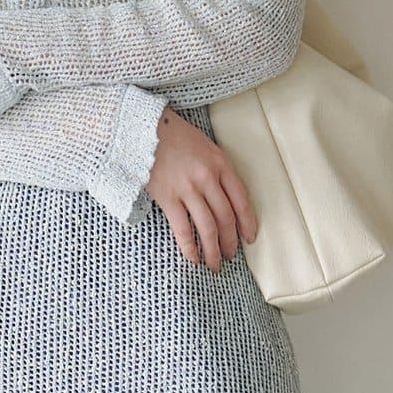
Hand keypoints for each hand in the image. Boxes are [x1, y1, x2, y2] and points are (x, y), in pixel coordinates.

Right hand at [146, 107, 258, 270]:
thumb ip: (217, 170)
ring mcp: (187, 188)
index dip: (247, 222)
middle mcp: (207, 177)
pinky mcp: (167, 197)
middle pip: (226, 217)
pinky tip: (193, 259)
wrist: (143, 129)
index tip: (249, 237)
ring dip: (213, 250)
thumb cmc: (174, 137)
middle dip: (230, 241)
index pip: (241, 199)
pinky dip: (190, 247)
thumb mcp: (205, 147)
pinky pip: (182, 229)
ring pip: (207, 227)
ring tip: (214, 264)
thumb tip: (226, 200)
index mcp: (220, 164)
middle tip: (230, 256)